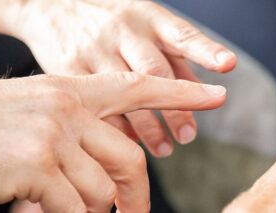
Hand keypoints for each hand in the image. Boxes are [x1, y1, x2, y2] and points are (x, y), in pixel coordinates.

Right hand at [0, 73, 225, 212]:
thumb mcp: (27, 111)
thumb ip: (70, 130)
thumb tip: (105, 173)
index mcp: (69, 90)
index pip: (138, 88)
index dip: (181, 93)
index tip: (218, 95)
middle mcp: (69, 110)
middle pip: (131, 159)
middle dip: (136, 198)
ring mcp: (54, 138)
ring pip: (102, 193)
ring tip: (46, 207)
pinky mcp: (36, 169)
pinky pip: (73, 210)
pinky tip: (29, 211)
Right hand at [9, 0, 236, 157]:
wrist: (49, 5)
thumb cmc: (111, 20)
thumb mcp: (145, 25)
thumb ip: (174, 57)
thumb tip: (203, 93)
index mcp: (147, 18)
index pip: (181, 34)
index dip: (205, 49)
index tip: (227, 64)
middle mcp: (122, 31)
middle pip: (154, 70)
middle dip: (176, 106)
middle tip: (188, 136)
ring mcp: (93, 49)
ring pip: (124, 93)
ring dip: (147, 126)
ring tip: (164, 150)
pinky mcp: (68, 69)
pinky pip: (94, 104)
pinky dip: (114, 127)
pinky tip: (127, 145)